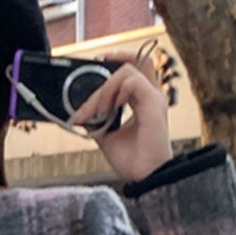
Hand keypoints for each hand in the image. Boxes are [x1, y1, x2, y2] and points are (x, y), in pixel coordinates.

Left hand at [69, 47, 172, 183]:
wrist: (144, 176)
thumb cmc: (134, 160)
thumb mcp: (107, 136)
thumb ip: (97, 121)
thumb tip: (81, 113)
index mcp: (144, 102)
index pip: (138, 66)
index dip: (119, 58)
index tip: (100, 60)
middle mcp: (151, 96)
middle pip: (135, 62)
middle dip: (108, 71)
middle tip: (89, 99)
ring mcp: (154, 98)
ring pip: (127, 71)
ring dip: (105, 89)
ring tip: (98, 111)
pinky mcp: (154, 103)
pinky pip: (132, 81)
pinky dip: (115, 92)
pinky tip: (109, 109)